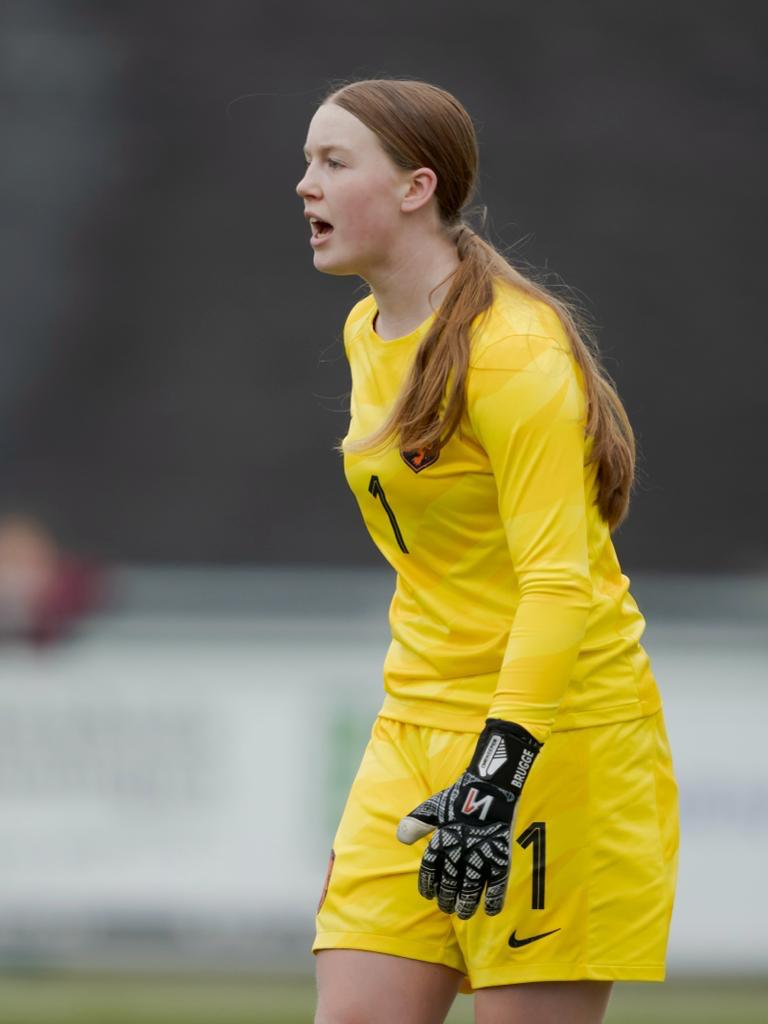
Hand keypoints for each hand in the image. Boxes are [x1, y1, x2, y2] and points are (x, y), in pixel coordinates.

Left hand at [396, 719, 540, 919]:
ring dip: (466, 905)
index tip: (429, 895)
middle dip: (447, 899)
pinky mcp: (500, 857)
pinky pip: (497, 885)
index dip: (428, 885)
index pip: (430, 871)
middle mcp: (459, 853)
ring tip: (463, 913)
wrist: (490, 787)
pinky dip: (494, 900)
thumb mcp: (432, 807)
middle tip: (447, 907)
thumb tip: (400, 837)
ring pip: (470, 889)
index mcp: (441, 841)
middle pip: (449, 884)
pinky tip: (490, 910)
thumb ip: (417, 823)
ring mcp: (480, 856)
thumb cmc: (458, 797)